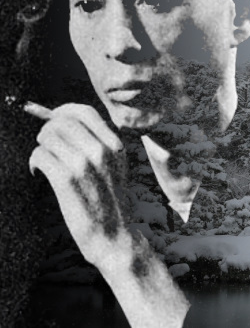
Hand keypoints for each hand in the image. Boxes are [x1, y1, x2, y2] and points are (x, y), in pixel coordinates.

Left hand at [27, 102, 188, 327]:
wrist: (116, 236)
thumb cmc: (111, 203)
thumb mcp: (116, 168)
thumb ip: (100, 146)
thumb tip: (67, 123)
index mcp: (115, 145)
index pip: (83, 112)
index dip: (62, 112)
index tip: (54, 122)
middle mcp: (101, 150)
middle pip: (61, 121)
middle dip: (48, 132)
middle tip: (48, 148)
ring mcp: (84, 164)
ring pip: (47, 136)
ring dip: (40, 147)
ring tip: (45, 162)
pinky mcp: (66, 181)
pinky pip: (39, 156)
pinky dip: (34, 163)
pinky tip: (38, 174)